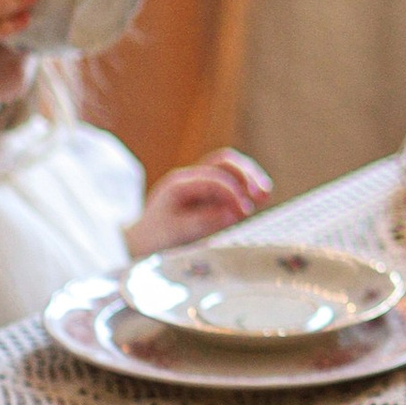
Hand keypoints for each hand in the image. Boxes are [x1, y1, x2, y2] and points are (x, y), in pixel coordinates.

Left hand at [127, 150, 272, 256]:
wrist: (140, 242)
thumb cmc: (154, 238)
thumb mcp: (175, 233)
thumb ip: (203, 222)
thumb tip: (233, 213)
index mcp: (178, 185)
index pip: (212, 180)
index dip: (232, 193)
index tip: (245, 212)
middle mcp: (190, 178)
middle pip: (223, 162)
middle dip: (245, 175)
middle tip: (261, 194)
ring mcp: (199, 183)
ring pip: (229, 167)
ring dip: (249, 177)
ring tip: (265, 193)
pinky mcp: (208, 192)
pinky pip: (230, 180)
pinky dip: (246, 185)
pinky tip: (260, 196)